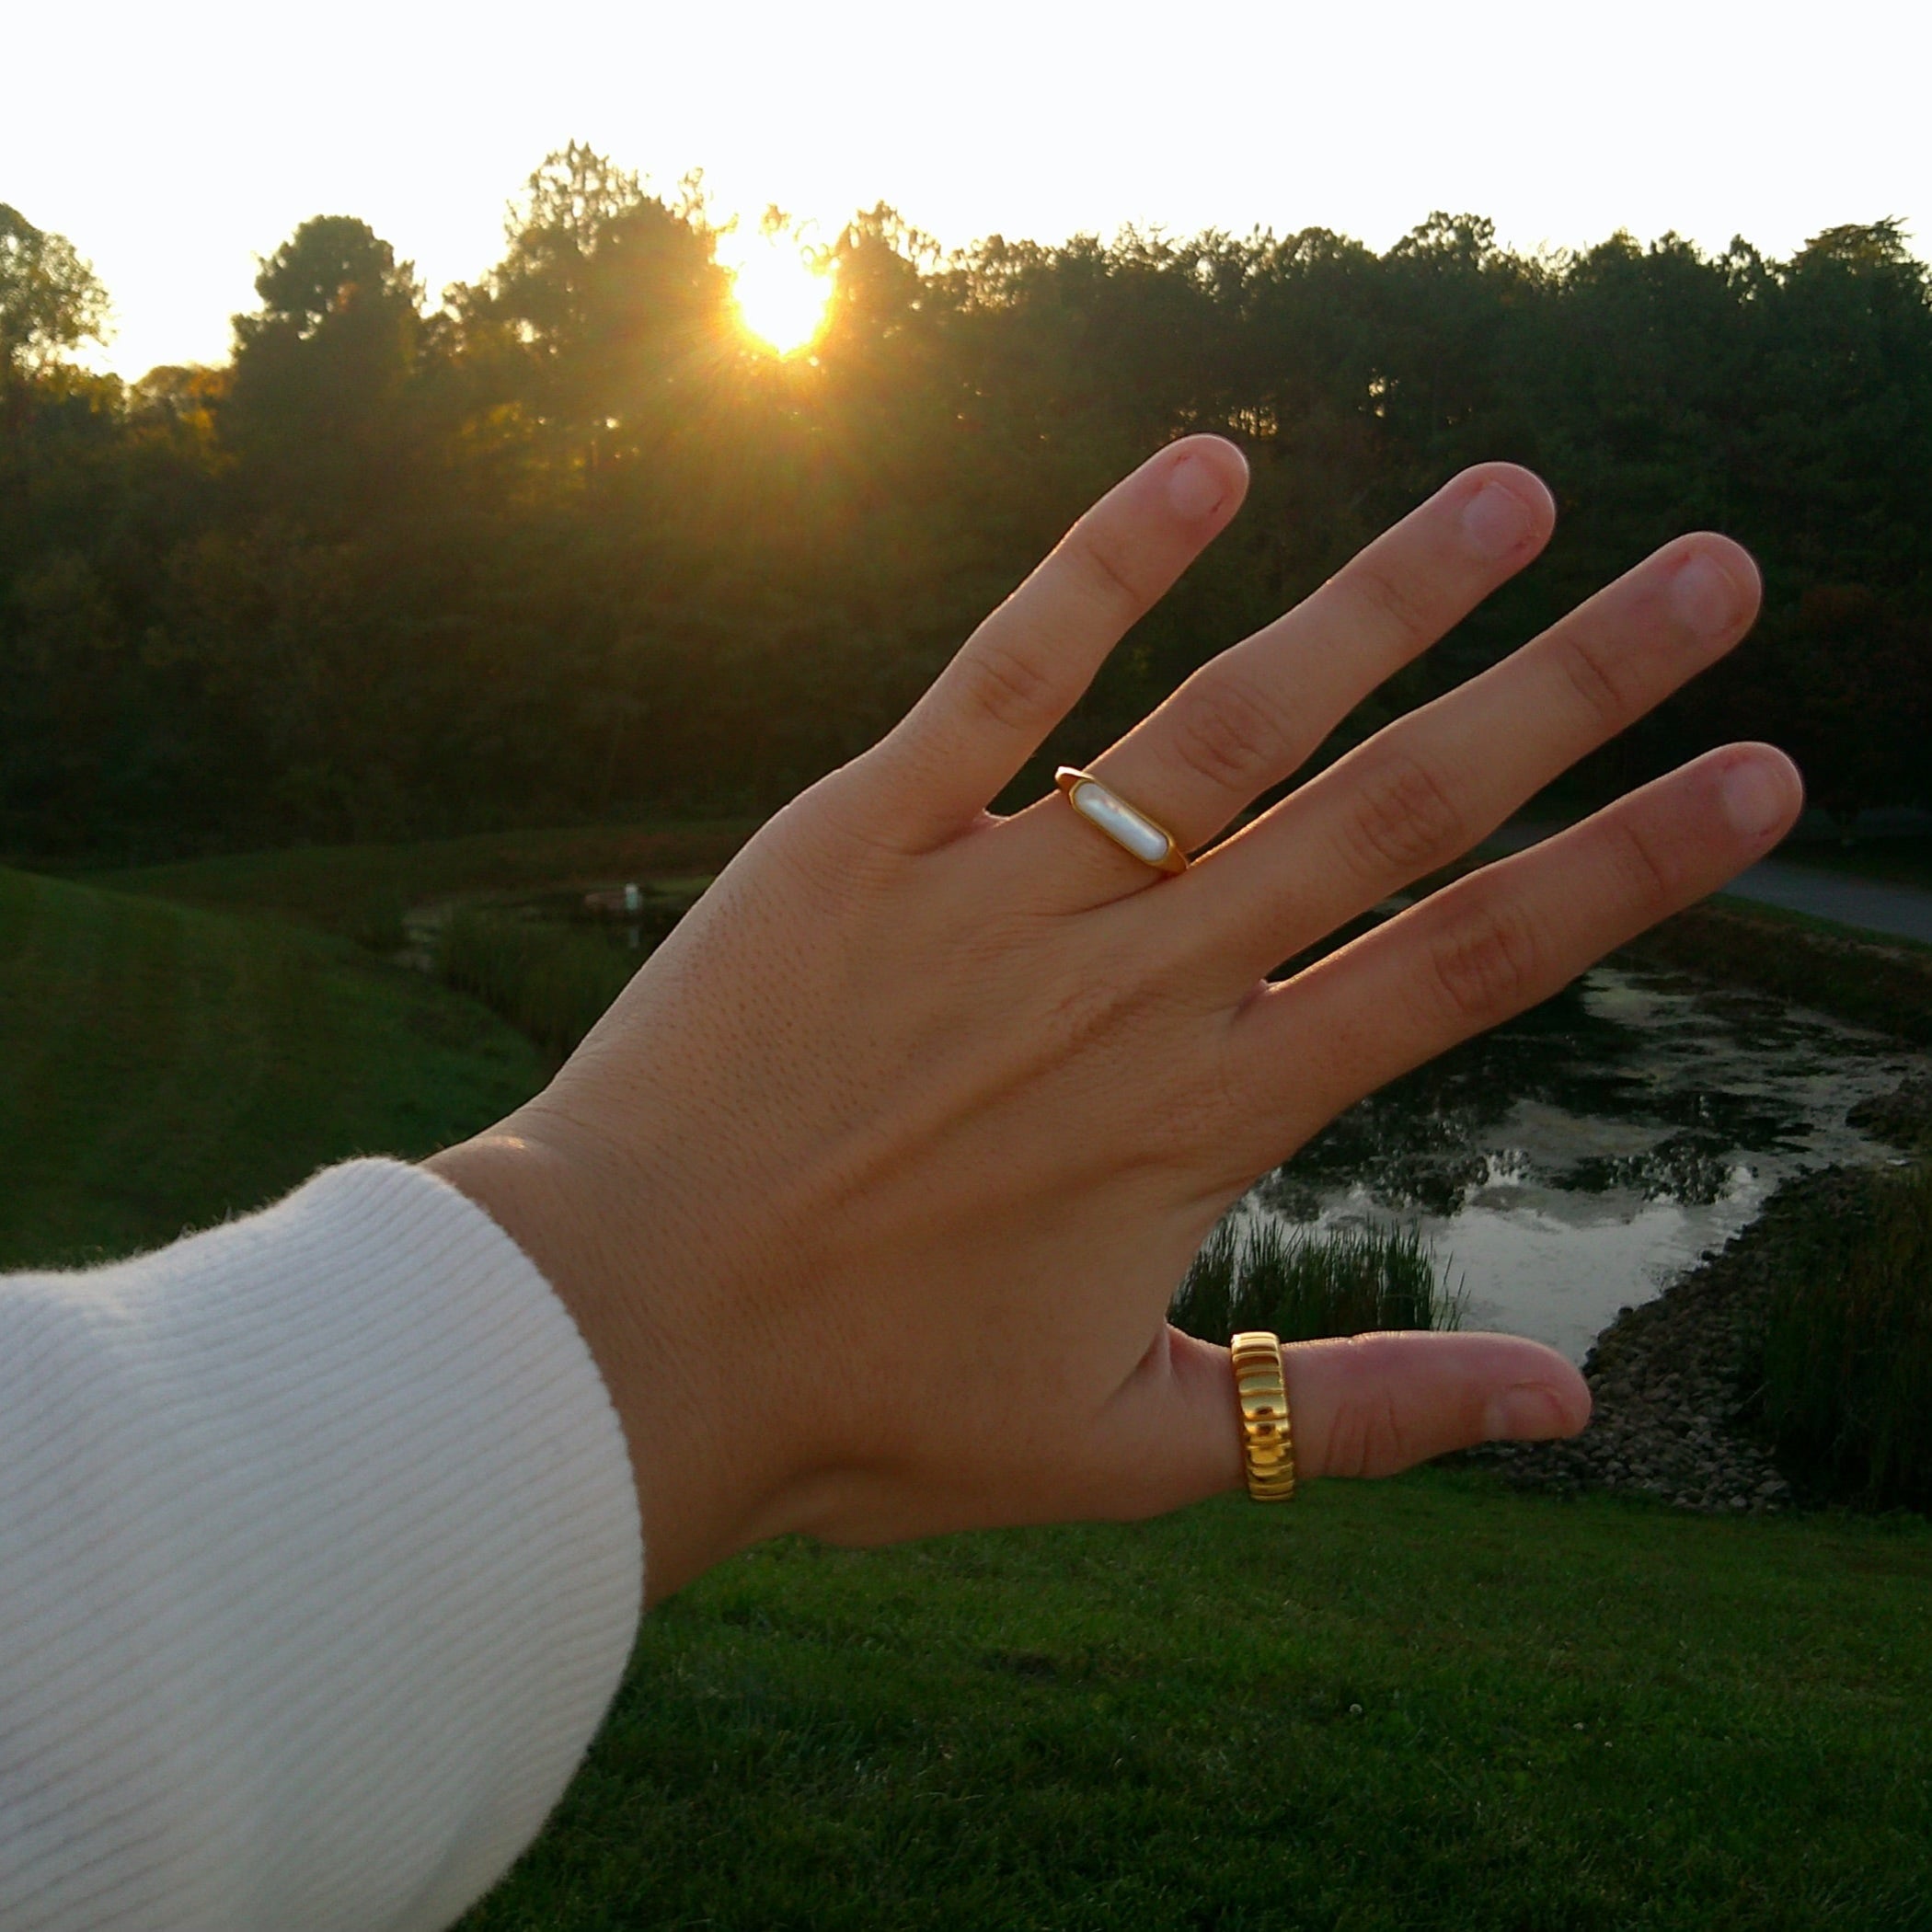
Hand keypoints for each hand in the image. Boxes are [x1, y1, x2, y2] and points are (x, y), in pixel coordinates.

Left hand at [430, 438, 1799, 1602]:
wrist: (615, 1340)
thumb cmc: (861, 1413)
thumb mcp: (1129, 1449)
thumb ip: (1357, 1413)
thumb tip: (1573, 1408)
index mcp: (1208, 1115)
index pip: (1466, 963)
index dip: (1627, 866)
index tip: (1754, 774)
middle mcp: (1132, 979)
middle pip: (1392, 807)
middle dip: (1569, 686)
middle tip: (1706, 572)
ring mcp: (998, 890)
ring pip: (1229, 718)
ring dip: (1381, 598)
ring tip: (1509, 498)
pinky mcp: (862, 831)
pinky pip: (1002, 673)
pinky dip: (1100, 562)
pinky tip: (1208, 460)